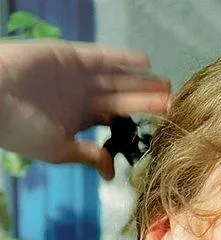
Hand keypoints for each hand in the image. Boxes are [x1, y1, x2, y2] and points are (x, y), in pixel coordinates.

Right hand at [0, 39, 170, 178]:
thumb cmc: (20, 129)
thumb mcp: (58, 150)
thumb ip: (88, 156)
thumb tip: (113, 174)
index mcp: (79, 120)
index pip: (115, 121)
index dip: (137, 122)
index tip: (160, 126)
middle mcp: (81, 97)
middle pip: (121, 99)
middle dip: (146, 100)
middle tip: (174, 102)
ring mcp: (76, 76)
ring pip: (117, 79)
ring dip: (140, 81)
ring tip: (166, 84)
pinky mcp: (69, 57)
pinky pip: (100, 57)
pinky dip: (121, 58)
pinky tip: (144, 62)